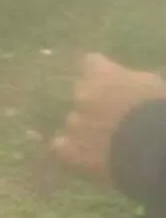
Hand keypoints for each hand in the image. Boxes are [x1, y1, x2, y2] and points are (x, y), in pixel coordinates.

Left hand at [51, 53, 165, 179]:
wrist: (150, 143)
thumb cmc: (157, 108)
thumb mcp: (150, 85)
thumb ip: (131, 81)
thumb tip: (130, 84)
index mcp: (102, 74)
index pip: (91, 63)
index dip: (98, 71)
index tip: (105, 78)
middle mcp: (82, 95)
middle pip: (81, 94)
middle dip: (92, 102)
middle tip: (110, 114)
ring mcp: (74, 122)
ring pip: (73, 122)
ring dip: (84, 127)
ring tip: (103, 138)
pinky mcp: (69, 147)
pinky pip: (61, 146)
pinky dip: (70, 149)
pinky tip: (83, 154)